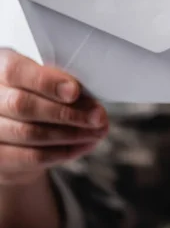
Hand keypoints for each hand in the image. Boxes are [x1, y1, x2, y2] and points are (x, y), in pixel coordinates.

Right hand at [0, 49, 107, 184]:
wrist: (13, 132)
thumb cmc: (36, 94)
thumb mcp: (45, 78)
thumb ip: (60, 81)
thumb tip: (90, 99)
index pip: (14, 71)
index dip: (46, 82)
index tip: (75, 91)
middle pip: (22, 105)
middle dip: (67, 112)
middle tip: (98, 116)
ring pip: (29, 133)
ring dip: (72, 134)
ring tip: (97, 131)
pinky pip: (32, 156)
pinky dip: (64, 151)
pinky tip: (85, 144)